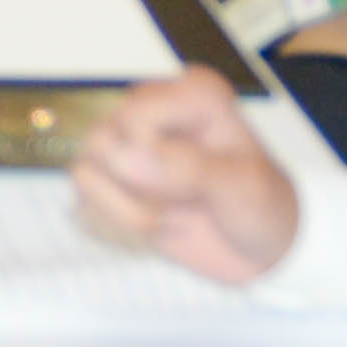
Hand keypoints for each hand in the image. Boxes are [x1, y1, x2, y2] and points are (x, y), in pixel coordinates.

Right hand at [67, 75, 302, 284]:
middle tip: (185, 203)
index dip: (153, 155)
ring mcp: (125, 150)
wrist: (261, 252)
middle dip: (141, 189)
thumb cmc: (262, 204)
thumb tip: (124, 159)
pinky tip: (157, 230)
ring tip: (171, 220)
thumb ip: (188, 167)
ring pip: (85, 175)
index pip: (136, 114)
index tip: (193, 179)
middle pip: (101, 140)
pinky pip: (83, 209)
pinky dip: (121, 231)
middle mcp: (151, 114)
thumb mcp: (242, 184)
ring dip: (129, 213)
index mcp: (189, 95)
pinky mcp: (111, 188)